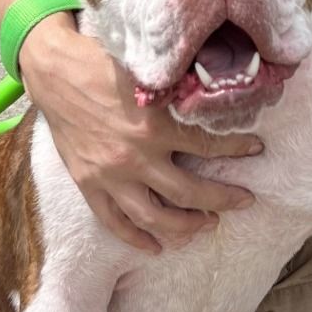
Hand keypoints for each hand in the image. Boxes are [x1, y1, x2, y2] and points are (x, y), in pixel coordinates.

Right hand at [19, 22, 261, 254]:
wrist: (54, 71)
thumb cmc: (102, 63)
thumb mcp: (148, 71)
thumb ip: (178, 89)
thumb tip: (216, 93)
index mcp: (155, 125)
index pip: (208, 144)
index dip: (237, 148)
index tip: (257, 150)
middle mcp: (135, 157)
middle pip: (189, 192)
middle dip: (223, 199)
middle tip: (244, 201)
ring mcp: (110, 176)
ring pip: (155, 218)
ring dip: (186, 226)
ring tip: (208, 224)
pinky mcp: (89, 184)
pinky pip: (115, 223)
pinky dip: (136, 240)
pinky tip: (157, 248)